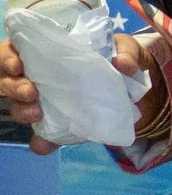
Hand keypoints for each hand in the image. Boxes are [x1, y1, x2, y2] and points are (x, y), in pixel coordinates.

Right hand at [0, 33, 149, 154]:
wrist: (137, 90)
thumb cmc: (121, 59)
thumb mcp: (127, 49)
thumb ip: (127, 52)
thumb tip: (121, 64)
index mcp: (46, 51)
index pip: (13, 50)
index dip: (7, 57)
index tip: (18, 65)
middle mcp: (38, 76)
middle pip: (8, 80)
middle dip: (13, 86)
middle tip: (30, 92)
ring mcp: (46, 101)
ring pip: (18, 106)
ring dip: (22, 110)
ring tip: (36, 113)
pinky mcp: (58, 124)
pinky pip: (42, 136)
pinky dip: (40, 142)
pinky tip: (43, 145)